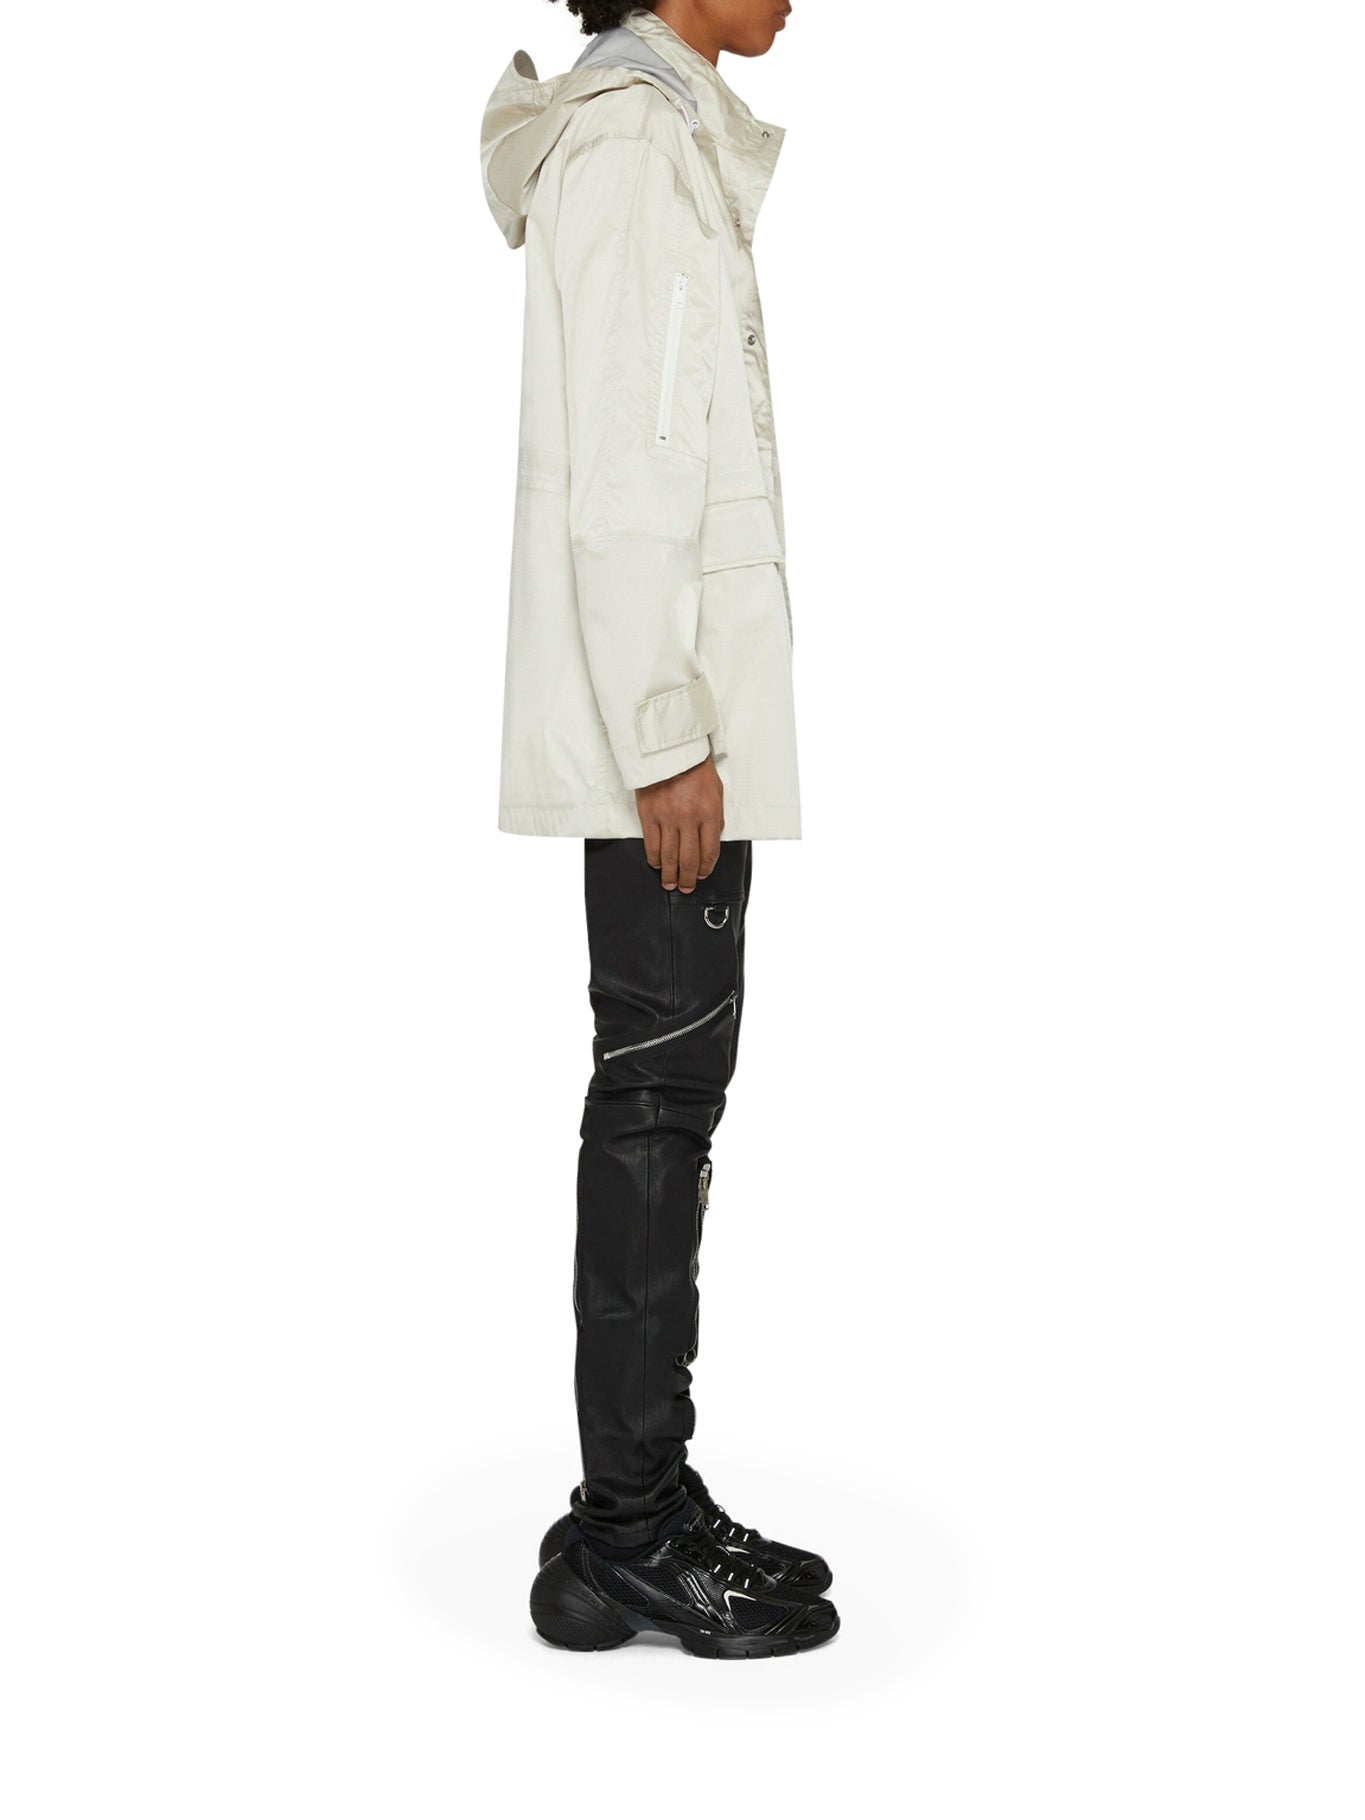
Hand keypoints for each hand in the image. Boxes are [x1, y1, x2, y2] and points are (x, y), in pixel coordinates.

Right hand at [635, 754, 723, 891]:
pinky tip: (657, 864)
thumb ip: (715, 818)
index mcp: (709, 814)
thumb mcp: (716, 792)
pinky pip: (651, 844)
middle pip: (689, 859)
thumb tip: (710, 842)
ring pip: (669, 856)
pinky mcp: (649, 815)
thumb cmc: (696, 770)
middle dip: (688, 878)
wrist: (670, 750)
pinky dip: (654, 859)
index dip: (706, 868)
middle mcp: (689, 819)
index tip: (702, 875)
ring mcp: (667, 818)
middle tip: (685, 887)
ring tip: (669, 883)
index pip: (709, 851)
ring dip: (670, 874)